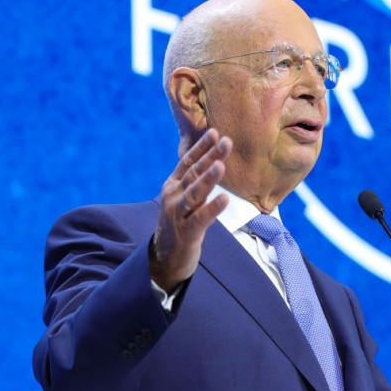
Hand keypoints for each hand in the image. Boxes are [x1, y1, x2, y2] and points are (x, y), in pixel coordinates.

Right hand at [151, 129, 232, 292]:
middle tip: (226, 141)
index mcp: (173, 186)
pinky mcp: (186, 232)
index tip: (215, 132)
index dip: (202, 147)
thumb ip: (192, 181)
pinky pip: (201, 218)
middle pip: (194, 173)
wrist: (164, 259)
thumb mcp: (182, 198)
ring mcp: (178, 214)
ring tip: (221, 165)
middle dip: (211, 156)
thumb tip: (211, 158)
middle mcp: (173, 196)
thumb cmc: (179, 224)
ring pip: (195, 193)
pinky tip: (224, 199)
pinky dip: (212, 209)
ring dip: (208, 179)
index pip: (188, 162)